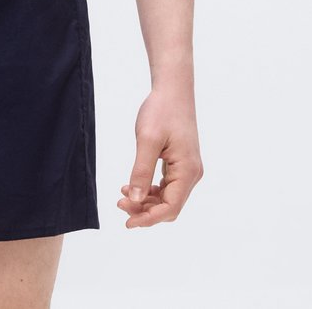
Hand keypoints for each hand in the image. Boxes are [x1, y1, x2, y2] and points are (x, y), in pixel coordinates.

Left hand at [117, 87, 202, 226]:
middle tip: (120, 204)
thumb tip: (135, 200)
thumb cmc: (161, 110)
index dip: (149, 219)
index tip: (128, 222)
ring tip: (123, 196)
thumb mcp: (147, 140)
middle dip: (145, 211)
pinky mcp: (181, 163)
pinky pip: (167, 185)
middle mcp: (192, 173)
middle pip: (169, 205)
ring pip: (167, 197)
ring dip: (146, 201)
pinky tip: (132, 186)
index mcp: (188, 170)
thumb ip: (141, 171)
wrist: (173, 90)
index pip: (171, 207)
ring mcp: (188, 169)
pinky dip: (150, 190)